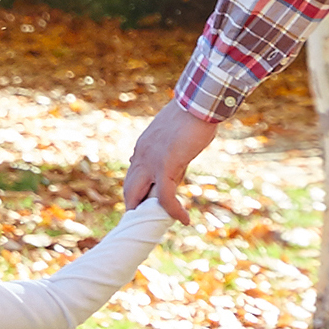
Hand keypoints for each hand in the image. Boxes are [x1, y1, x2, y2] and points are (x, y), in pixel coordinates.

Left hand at [123, 98, 217, 218]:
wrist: (199, 104)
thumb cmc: (192, 116)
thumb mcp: (173, 136)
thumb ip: (166, 150)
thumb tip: (171, 164)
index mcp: (142, 147)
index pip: (133, 176)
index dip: (138, 193)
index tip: (147, 204)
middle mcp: (141, 155)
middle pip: (129, 189)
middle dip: (135, 207)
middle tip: (146, 221)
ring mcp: (151, 162)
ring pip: (140, 196)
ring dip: (150, 213)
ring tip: (161, 224)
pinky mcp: (166, 166)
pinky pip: (165, 197)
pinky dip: (173, 211)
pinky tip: (184, 219)